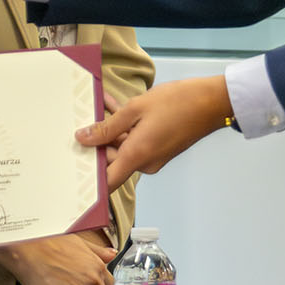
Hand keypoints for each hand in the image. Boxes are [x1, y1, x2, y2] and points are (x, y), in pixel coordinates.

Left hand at [77, 74, 232, 188]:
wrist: (211, 102)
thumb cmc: (176, 103)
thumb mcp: (135, 109)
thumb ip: (107, 126)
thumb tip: (82, 138)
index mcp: (137, 156)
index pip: (108, 183)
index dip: (90, 181)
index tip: (74, 168)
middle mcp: (145, 162)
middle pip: (113, 160)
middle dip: (98, 142)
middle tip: (81, 120)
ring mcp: (154, 156)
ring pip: (124, 146)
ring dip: (112, 129)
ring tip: (98, 105)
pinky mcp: (161, 147)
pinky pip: (136, 140)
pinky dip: (126, 127)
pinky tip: (113, 105)